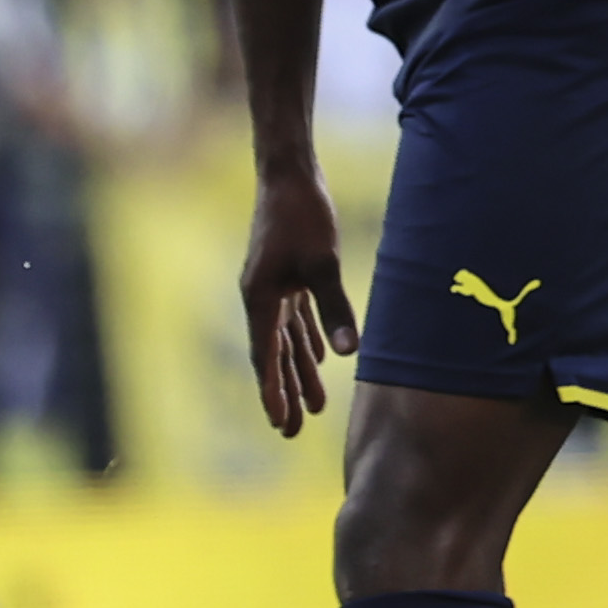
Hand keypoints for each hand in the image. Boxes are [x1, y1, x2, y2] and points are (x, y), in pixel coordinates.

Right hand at [237, 166, 358, 438]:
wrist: (289, 175)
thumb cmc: (304, 215)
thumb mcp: (324, 264)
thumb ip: (334, 309)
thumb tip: (347, 354)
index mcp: (260, 300)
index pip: (266, 357)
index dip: (273, 392)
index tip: (279, 424)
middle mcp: (260, 298)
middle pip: (273, 355)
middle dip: (283, 393)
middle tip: (291, 432)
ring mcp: (271, 286)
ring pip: (286, 339)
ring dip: (298, 371)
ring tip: (313, 406)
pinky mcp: (285, 274)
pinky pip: (295, 318)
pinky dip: (306, 340)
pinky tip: (320, 358)